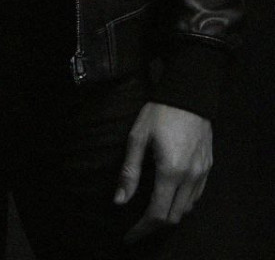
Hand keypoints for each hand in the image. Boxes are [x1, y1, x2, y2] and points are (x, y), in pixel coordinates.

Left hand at [114, 101, 211, 243]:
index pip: (157, 213)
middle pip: (173, 216)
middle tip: (137, 226)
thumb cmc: (160, 112)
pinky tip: (170, 195)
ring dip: (169, 214)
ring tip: (151, 211)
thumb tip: (119, 201)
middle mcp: (190, 177)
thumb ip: (130, 171)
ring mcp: (202, 173)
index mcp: (171, 172)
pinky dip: (182, 203)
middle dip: (154, 225)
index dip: (141, 228)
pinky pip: (196, 196)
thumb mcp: (138, 137)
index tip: (128, 235)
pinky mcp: (208, 167)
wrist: (190, 93)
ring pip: (186, 209)